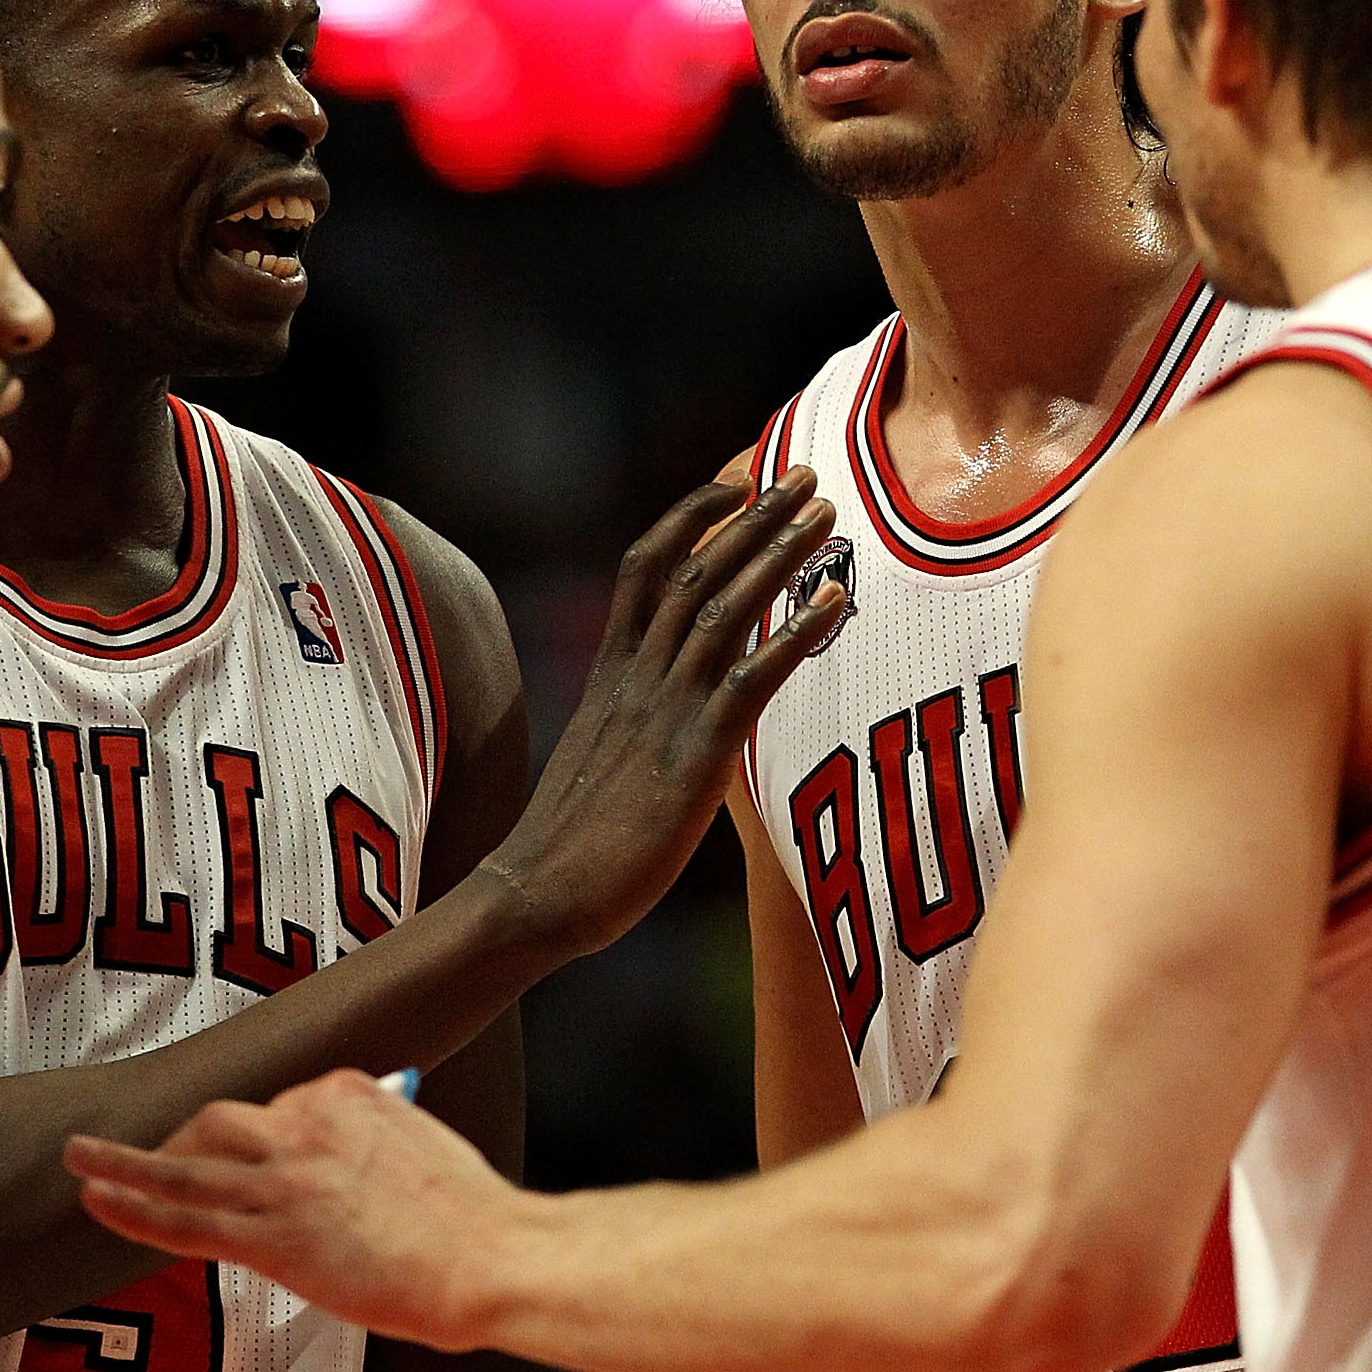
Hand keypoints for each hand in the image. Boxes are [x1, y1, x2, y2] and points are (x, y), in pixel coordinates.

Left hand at [66, 1071, 510, 1349]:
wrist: (489, 1256)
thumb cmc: (471, 1219)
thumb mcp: (422, 1148)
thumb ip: (378, 1136)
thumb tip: (355, 1151)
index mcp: (348, 1093)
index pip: (280, 1105)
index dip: (262, 1139)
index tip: (263, 1164)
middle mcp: (306, 1124)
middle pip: (221, 1121)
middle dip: (184, 1140)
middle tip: (160, 1162)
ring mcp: (283, 1181)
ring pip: (185, 1163)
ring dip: (122, 1161)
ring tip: (78, 1158)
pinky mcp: (271, 1238)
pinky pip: (186, 1221)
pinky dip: (134, 1208)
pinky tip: (100, 1201)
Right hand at [482, 468, 843, 959]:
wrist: (535, 896)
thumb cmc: (569, 848)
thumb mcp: (598, 761)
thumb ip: (629, 724)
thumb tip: (657, 722)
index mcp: (608, 675)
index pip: (645, 567)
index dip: (691, 516)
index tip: (733, 480)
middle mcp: (635, 679)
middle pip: (694, 571)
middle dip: (753, 517)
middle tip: (804, 475)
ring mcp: (663, 714)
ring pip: (723, 609)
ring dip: (779, 555)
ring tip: (826, 514)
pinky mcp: (693, 757)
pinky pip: (752, 678)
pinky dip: (798, 633)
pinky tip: (837, 600)